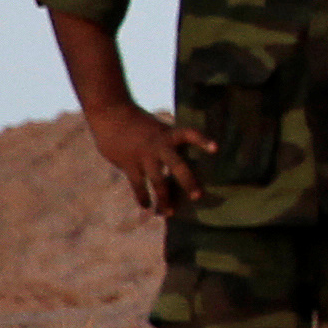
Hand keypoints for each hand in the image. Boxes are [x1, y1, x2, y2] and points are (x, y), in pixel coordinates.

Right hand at [83, 104, 212, 217]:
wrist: (112, 115)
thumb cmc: (139, 124)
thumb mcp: (159, 129)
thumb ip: (168, 145)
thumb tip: (178, 166)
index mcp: (169, 134)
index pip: (190, 134)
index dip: (203, 140)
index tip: (216, 149)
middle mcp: (159, 146)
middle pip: (177, 165)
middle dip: (188, 181)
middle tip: (197, 196)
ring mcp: (144, 156)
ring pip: (157, 181)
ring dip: (164, 198)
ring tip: (169, 213)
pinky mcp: (129, 164)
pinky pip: (138, 185)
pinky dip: (142, 197)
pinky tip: (146, 206)